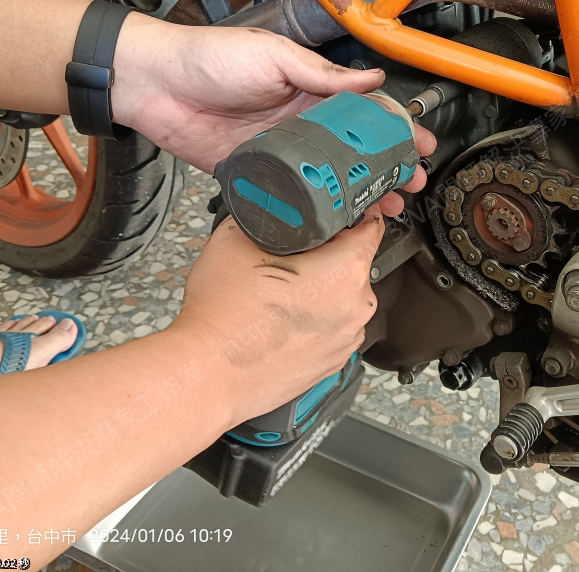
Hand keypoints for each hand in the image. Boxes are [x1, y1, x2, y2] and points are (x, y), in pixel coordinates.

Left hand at [111, 15, 434, 214]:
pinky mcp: (253, 175)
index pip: (363, 111)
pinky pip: (289, 195)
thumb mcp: (274, 57)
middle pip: (352, 152)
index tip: (420, 146)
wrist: (154, 82)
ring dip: (357, 193)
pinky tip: (334, 221)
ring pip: (327, 178)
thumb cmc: (210, 57)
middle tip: (410, 186)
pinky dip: (313, 209)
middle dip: (385, 169)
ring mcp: (278, 153)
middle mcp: (298, 124)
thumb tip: (373, 77)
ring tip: (384, 209)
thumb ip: (323, 74)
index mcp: (309, 90)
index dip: (394, 128)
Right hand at [174, 207, 384, 424]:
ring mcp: (346, 340)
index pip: (372, 225)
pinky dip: (313, 320)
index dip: (356, 211)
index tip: (343, 210)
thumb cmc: (224, 316)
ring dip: (319, 291)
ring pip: (341, 298)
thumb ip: (266, 211)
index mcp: (346, 271)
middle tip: (287, 258)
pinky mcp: (332, 363)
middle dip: (326, 255)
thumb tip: (273, 203)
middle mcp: (356, 308)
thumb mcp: (237, 236)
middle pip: (353, 264)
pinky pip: (331, 327)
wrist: (206, 375)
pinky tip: (279, 320)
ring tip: (277, 294)